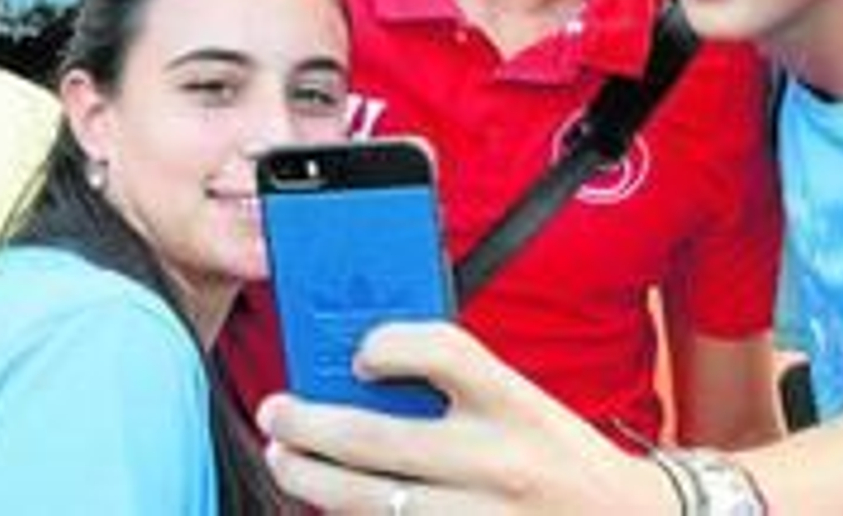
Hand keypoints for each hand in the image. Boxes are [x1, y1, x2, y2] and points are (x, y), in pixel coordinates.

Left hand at [257, 322, 675, 514]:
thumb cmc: (563, 458)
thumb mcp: (528, 407)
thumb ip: (463, 390)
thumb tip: (371, 374)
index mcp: (518, 404)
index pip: (443, 350)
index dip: (390, 343)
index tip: (360, 352)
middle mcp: (498, 460)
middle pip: (374, 437)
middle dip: (306, 425)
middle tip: (278, 413)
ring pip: (366, 501)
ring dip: (309, 479)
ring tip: (287, 460)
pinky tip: (335, 505)